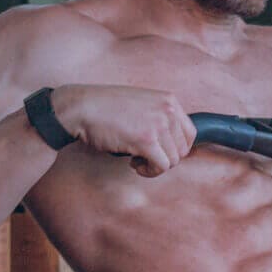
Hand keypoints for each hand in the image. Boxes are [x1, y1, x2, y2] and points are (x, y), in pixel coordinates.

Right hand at [49, 84, 196, 177]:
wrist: (81, 107)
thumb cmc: (105, 107)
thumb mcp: (142, 103)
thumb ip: (160, 116)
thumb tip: (171, 141)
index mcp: (170, 100)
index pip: (190, 133)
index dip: (175, 147)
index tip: (160, 151)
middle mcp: (169, 111)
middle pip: (183, 149)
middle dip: (165, 157)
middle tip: (145, 156)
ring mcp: (159, 125)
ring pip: (173, 160)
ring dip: (155, 165)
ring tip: (136, 159)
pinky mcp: (146, 140)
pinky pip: (161, 166)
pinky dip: (150, 171)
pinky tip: (135, 165)